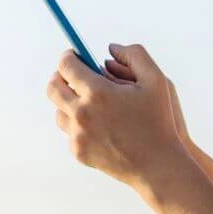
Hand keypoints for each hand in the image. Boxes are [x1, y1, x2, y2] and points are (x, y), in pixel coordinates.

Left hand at [46, 43, 185, 189]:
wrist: (157, 165)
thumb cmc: (159, 120)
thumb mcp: (157, 80)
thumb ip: (135, 55)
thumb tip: (111, 48)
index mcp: (98, 92)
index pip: (66, 65)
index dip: (69, 56)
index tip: (74, 55)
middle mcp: (82, 113)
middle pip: (53, 87)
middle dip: (60, 77)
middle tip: (72, 76)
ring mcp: (78, 135)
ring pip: (59, 110)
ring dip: (69, 102)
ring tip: (87, 102)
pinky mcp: (78, 152)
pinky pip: (69, 132)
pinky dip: (79, 125)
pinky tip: (96, 124)